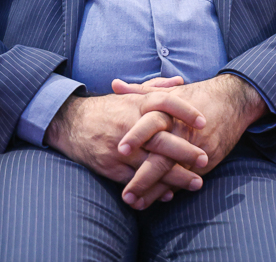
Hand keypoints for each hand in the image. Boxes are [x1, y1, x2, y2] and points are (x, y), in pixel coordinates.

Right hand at [45, 88, 208, 205]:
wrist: (70, 123)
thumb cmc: (106, 109)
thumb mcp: (129, 95)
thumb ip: (155, 88)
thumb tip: (180, 82)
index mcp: (135, 105)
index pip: (164, 102)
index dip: (185, 110)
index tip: (203, 122)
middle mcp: (128, 125)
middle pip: (161, 139)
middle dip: (185, 151)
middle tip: (205, 158)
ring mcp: (119, 148)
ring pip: (151, 165)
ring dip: (175, 176)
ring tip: (196, 182)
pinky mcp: (110, 167)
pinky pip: (135, 181)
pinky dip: (153, 189)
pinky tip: (169, 194)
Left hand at [112, 74, 264, 208]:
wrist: (232, 100)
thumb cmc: (195, 95)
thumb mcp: (167, 92)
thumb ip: (139, 91)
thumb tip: (115, 85)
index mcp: (169, 112)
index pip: (151, 124)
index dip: (136, 136)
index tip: (119, 151)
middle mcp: (181, 132)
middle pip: (161, 156)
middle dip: (143, 176)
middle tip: (126, 194)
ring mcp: (194, 148)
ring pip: (172, 173)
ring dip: (153, 189)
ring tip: (134, 203)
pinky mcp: (205, 160)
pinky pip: (185, 178)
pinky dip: (170, 189)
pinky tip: (154, 200)